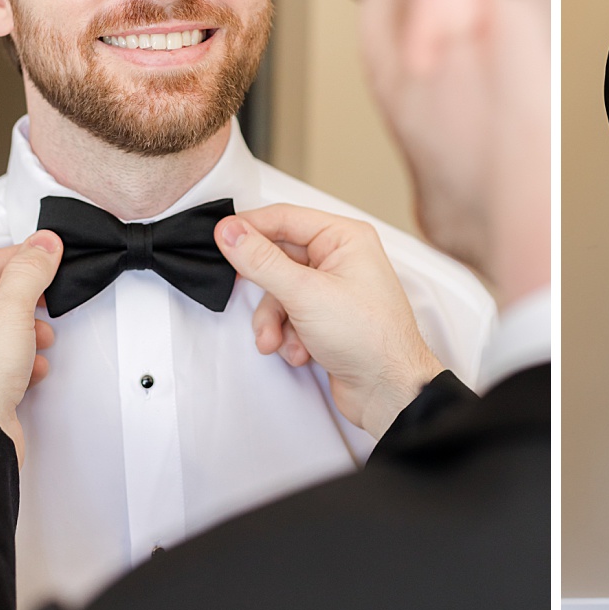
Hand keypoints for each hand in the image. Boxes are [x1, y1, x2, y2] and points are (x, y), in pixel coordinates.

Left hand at [0, 231, 62, 466]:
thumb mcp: (9, 309)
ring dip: (25, 335)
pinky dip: (19, 363)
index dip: (18, 258)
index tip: (46, 255)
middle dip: (24, 304)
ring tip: (40, 341)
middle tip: (45, 300)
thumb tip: (42, 245)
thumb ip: (29, 271)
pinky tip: (32, 369)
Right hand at [216, 206, 443, 437]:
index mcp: (345, 238)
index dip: (250, 227)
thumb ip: (262, 261)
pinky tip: (299, 352)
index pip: (285, 218)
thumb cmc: (371, 338)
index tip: (220, 238)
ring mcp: (333, 289)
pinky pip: (289, 316)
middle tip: (245, 295)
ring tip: (277, 340)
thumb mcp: (305, 294)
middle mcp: (340, 259)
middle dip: (264, 291)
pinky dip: (287, 336)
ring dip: (274, 321)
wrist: (389, 391)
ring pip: (279, 293)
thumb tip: (232, 232)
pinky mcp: (326, 318)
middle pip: (278, 258)